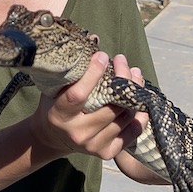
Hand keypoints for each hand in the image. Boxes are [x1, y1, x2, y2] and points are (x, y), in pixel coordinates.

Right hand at [30, 48, 148, 159]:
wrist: (52, 137)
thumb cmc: (54, 104)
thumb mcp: (55, 87)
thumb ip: (74, 68)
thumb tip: (95, 38)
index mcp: (59, 116)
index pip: (78, 95)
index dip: (93, 74)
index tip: (102, 55)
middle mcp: (76, 133)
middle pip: (109, 106)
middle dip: (121, 79)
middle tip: (123, 60)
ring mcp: (93, 145)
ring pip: (123, 117)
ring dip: (133, 94)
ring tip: (134, 75)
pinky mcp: (106, 153)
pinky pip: (131, 132)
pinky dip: (139, 115)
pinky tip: (140, 99)